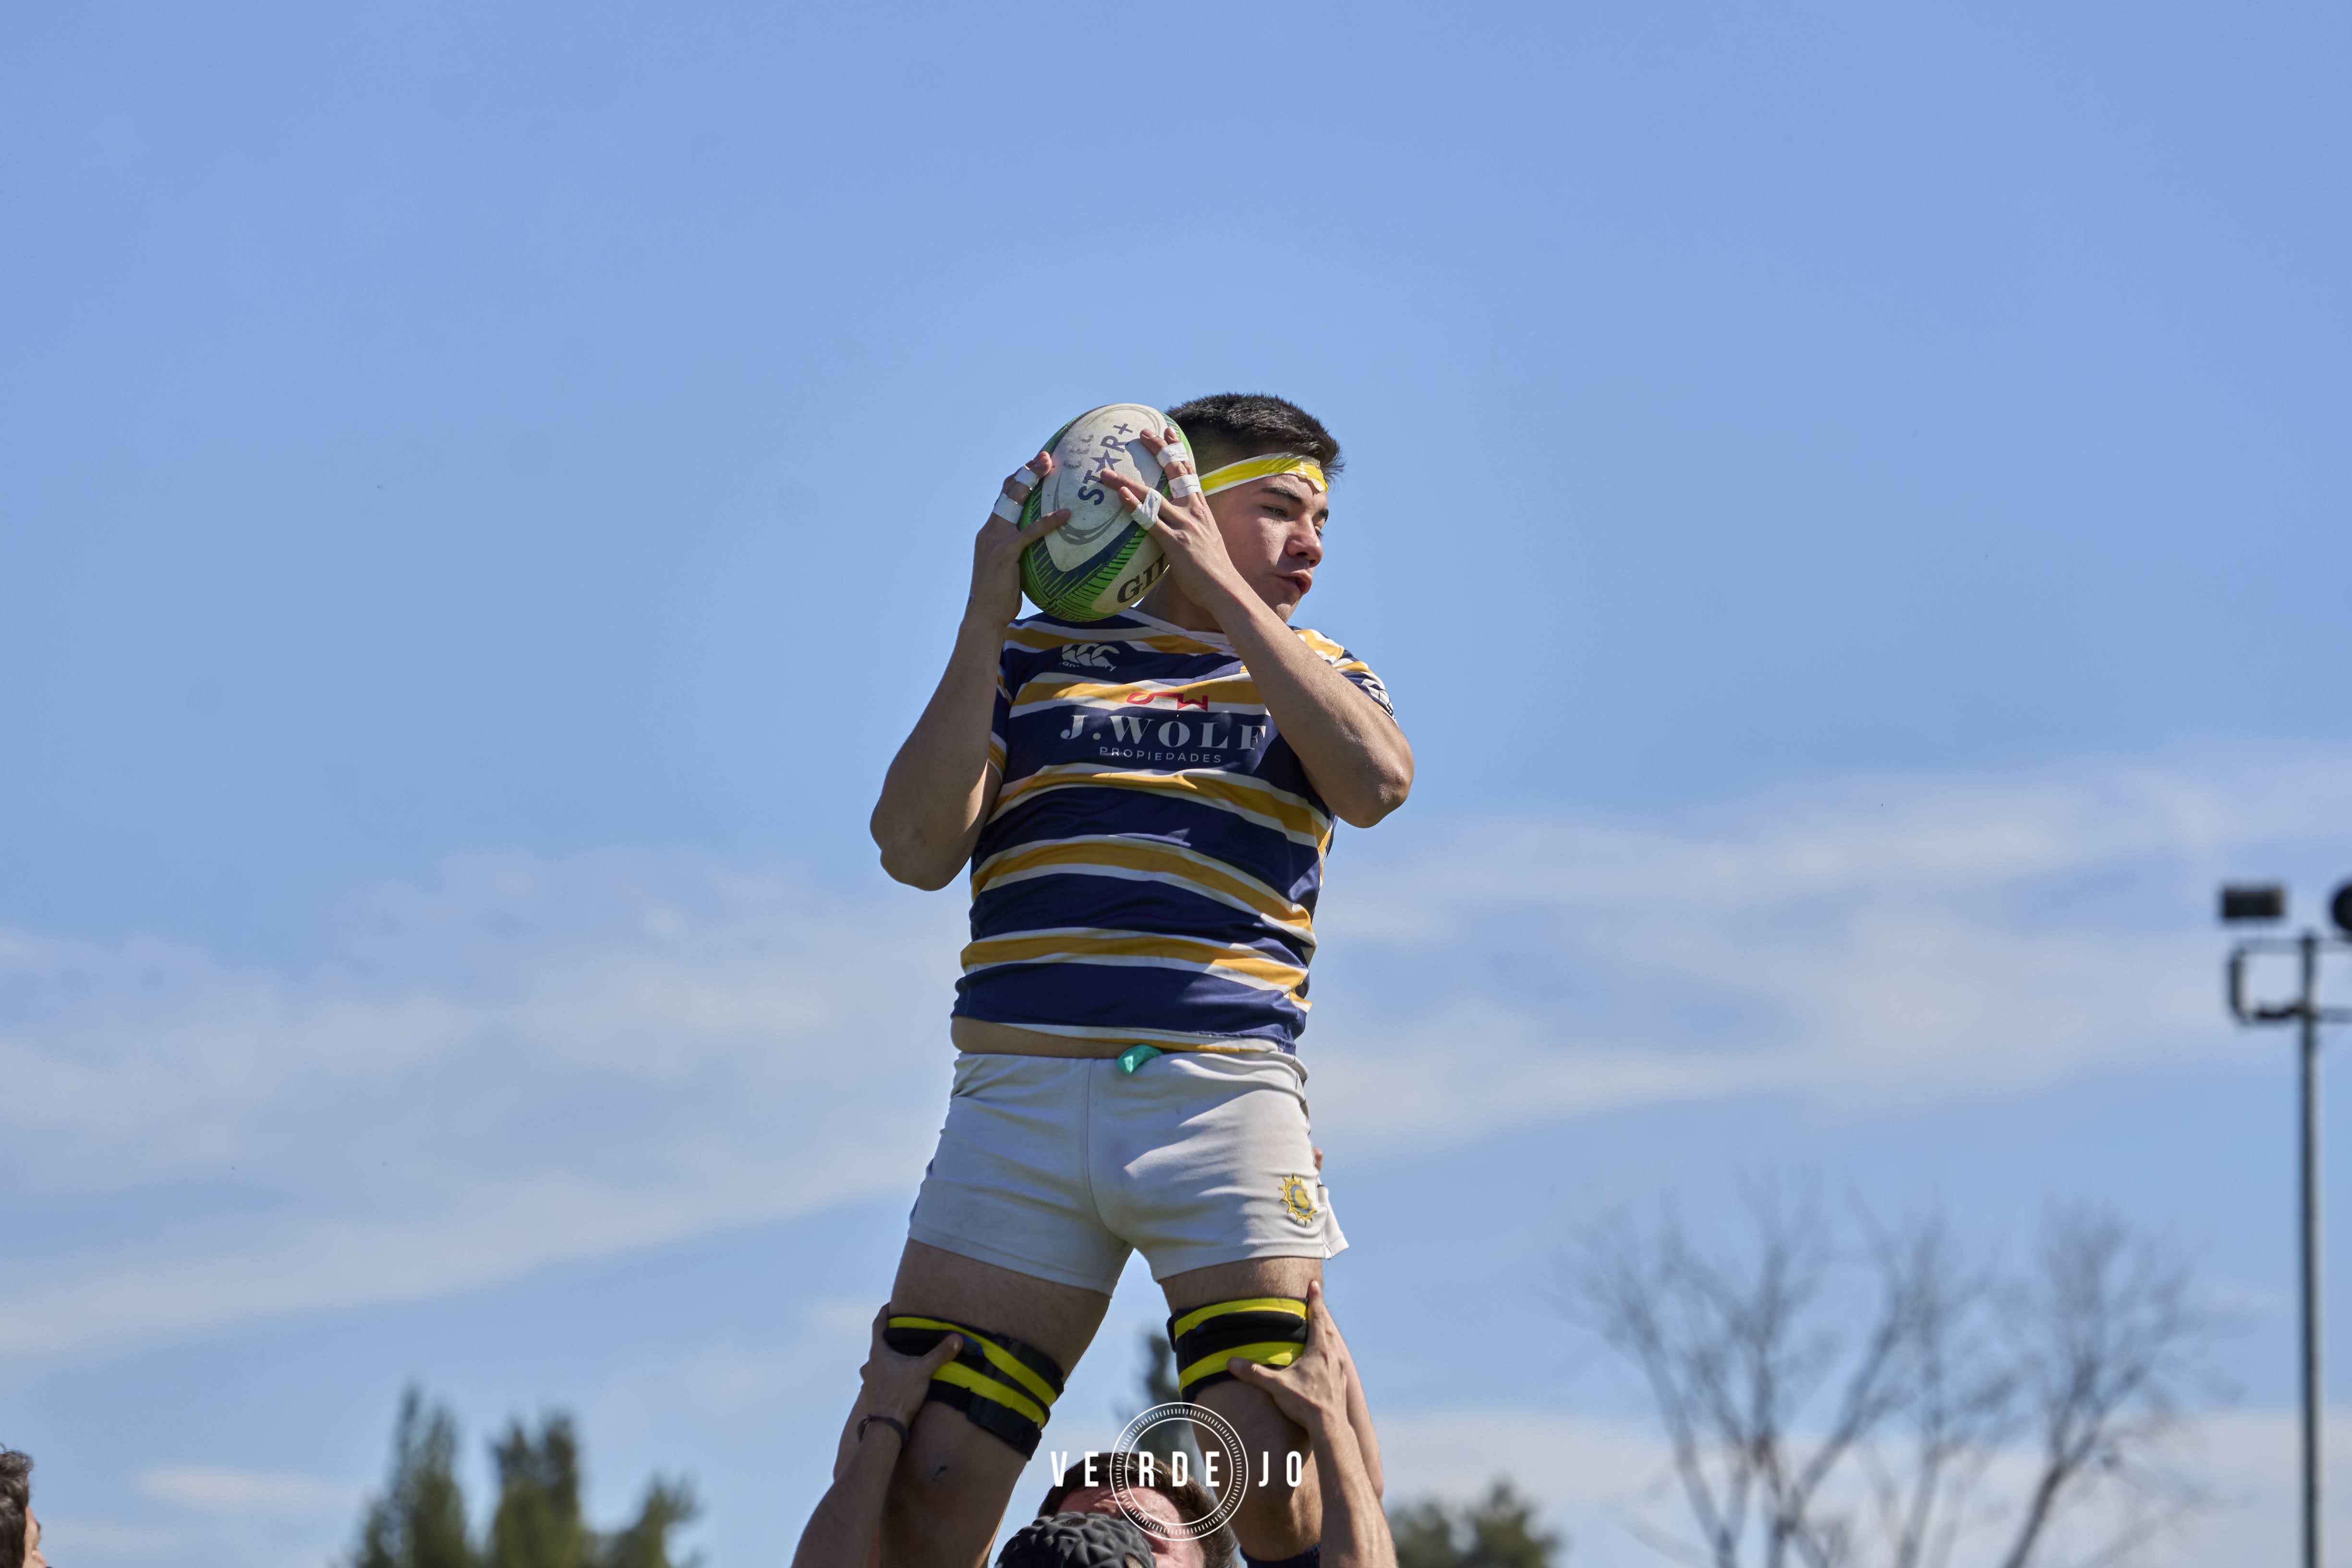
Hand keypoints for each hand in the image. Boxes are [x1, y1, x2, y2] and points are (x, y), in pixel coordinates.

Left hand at [857, 1307, 962, 1430]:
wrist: (886, 1427)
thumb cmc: (901, 1395)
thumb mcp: (923, 1371)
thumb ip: (940, 1354)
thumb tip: (957, 1338)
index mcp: (878, 1352)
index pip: (878, 1324)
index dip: (884, 1312)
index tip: (891, 1305)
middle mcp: (870, 1364)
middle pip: (878, 1343)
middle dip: (890, 1337)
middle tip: (904, 1333)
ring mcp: (868, 1380)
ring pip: (876, 1362)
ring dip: (886, 1358)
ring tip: (901, 1357)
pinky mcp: (871, 1394)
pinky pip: (878, 1378)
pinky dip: (886, 1374)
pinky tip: (897, 1378)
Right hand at [968, 452, 1070, 627]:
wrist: (984, 614)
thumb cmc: (1002, 597)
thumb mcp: (1011, 568)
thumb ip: (1023, 552)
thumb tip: (1048, 549)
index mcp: (990, 531)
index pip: (1004, 496)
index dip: (1019, 477)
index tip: (1037, 463)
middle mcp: (989, 529)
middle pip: (1008, 490)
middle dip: (1026, 470)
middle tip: (1046, 456)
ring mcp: (994, 539)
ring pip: (1013, 501)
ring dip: (1031, 480)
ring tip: (1051, 467)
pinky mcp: (1004, 552)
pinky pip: (1030, 531)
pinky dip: (1048, 521)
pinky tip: (1066, 515)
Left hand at [1094, 427, 1247, 614]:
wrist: (1225, 589)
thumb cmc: (1212, 573)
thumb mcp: (1204, 542)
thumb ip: (1189, 529)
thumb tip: (1172, 528)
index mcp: (1201, 509)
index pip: (1189, 472)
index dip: (1178, 450)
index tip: (1168, 431)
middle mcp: (1194, 511)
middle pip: (1175, 472)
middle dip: (1160, 450)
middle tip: (1143, 433)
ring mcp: (1185, 525)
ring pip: (1153, 496)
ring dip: (1127, 482)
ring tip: (1106, 473)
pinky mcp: (1175, 543)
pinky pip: (1151, 521)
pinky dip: (1135, 506)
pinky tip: (1120, 496)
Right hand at [1226, 1280, 1349, 1435]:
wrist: (1330, 1428)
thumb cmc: (1306, 1404)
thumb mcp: (1277, 1386)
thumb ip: (1254, 1373)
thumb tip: (1231, 1362)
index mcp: (1319, 1350)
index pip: (1318, 1317)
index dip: (1315, 1300)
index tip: (1315, 1284)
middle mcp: (1332, 1356)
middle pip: (1328, 1329)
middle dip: (1321, 1315)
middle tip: (1317, 1303)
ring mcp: (1339, 1371)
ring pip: (1334, 1346)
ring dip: (1327, 1336)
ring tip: (1321, 1333)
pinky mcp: (1341, 1385)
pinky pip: (1337, 1364)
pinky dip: (1331, 1357)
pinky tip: (1327, 1365)